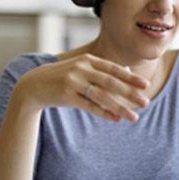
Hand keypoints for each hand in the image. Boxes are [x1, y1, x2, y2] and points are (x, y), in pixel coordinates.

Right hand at [15, 53, 149, 122]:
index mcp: (88, 60)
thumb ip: (104, 69)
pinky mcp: (66, 95)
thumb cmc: (64, 76)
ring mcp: (73, 81)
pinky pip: (89, 106)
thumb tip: (127, 70)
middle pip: (111, 82)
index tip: (145, 85)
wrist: (33, 85)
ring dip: (120, 107)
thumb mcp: (82, 68)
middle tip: (146, 103)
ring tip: (134, 117)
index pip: (114, 69)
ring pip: (102, 96)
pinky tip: (116, 119)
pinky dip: (104, 113)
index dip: (130, 77)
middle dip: (130, 93)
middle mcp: (81, 68)